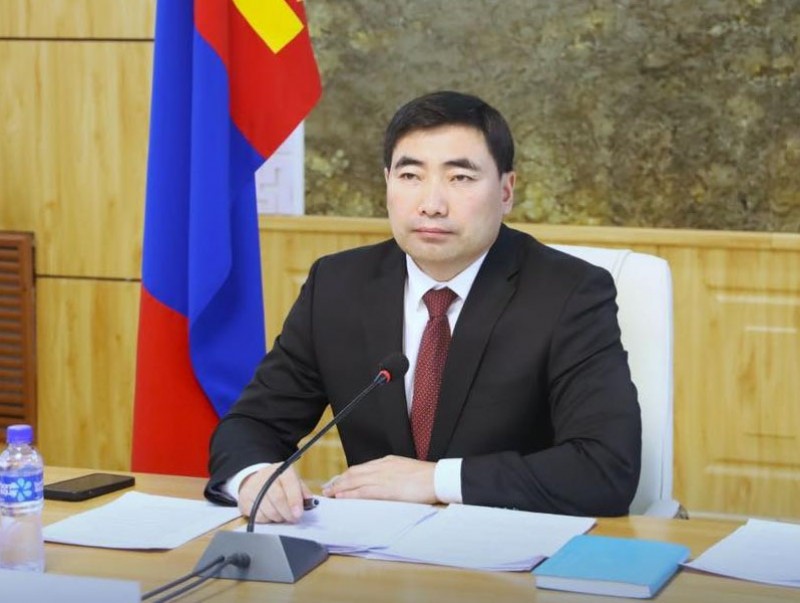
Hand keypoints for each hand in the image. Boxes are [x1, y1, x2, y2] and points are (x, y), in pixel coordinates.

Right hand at [238, 465, 312, 523]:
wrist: (256, 480)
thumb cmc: (279, 483)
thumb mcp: (293, 481)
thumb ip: (302, 491)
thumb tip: (310, 502)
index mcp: (282, 470)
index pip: (289, 484)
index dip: (294, 500)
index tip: (298, 513)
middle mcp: (266, 477)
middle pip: (278, 499)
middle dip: (288, 513)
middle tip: (293, 519)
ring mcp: (253, 488)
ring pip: (269, 510)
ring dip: (278, 518)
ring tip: (282, 515)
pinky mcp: (245, 500)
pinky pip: (258, 516)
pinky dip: (267, 520)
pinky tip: (270, 515)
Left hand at [321, 455, 436, 503]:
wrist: (437, 478)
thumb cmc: (426, 476)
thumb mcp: (405, 470)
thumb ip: (392, 474)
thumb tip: (385, 483)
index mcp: (387, 462)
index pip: (361, 468)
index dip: (347, 476)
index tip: (338, 481)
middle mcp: (381, 467)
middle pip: (353, 473)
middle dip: (339, 481)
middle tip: (327, 489)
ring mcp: (382, 477)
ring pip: (354, 481)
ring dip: (339, 488)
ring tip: (329, 494)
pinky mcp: (386, 489)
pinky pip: (363, 492)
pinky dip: (351, 494)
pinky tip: (342, 498)